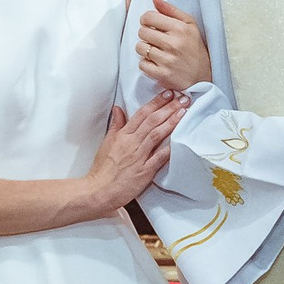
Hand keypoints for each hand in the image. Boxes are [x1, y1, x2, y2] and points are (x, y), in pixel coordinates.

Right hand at [82, 94, 186, 213]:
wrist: (99, 190)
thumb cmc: (103, 169)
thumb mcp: (107, 142)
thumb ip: (116, 125)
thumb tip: (118, 109)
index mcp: (123, 135)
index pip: (142, 114)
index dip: (156, 102)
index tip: (168, 93)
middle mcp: (132, 143)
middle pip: (152, 121)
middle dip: (169, 107)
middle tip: (182, 98)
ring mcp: (139, 156)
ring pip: (156, 134)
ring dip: (171, 122)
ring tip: (183, 111)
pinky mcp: (144, 171)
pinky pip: (158, 158)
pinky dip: (168, 149)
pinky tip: (179, 140)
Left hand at [136, 0, 211, 92]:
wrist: (203, 77)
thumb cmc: (195, 49)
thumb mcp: (190, 25)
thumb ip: (171, 10)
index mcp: (180, 29)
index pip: (148, 17)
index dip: (146, 20)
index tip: (151, 25)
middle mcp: (173, 44)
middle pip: (142, 31)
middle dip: (146, 34)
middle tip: (155, 39)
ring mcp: (167, 60)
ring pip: (140, 47)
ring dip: (145, 49)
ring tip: (156, 51)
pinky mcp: (162, 74)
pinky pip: (142, 64)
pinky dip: (146, 63)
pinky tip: (156, 62)